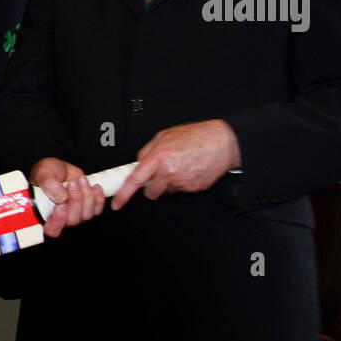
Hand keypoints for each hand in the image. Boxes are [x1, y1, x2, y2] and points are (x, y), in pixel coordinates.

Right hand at [30, 157, 106, 238]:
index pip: (52, 229)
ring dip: (86, 196)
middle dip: (75, 200)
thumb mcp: (43, 173)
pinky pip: (97, 209)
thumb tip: (61, 198)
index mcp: (45, 215)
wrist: (60, 168)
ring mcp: (76, 215)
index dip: (58, 221)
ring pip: (86, 215)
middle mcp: (61, 219)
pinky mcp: (88, 209)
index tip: (60, 205)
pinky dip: (98, 197)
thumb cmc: (47, 172)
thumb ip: (48, 184)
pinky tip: (94, 186)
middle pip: (72, 221)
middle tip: (72, 183)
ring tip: (80, 180)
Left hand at [111, 120, 240, 209]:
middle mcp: (168, 171)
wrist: (223, 142)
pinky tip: (190, 170)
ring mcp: (181, 182)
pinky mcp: (193, 189)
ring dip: (169, 184)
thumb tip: (138, 164)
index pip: (134, 180)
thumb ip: (148, 151)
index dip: (123, 194)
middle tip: (162, 173)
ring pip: (166, 191)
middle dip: (153, 186)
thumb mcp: (165, 136)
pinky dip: (183, 183)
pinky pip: (181, 190)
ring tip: (180, 167)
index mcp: (158, 157)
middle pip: (150, 192)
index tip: (117, 203)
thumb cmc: (195, 136)